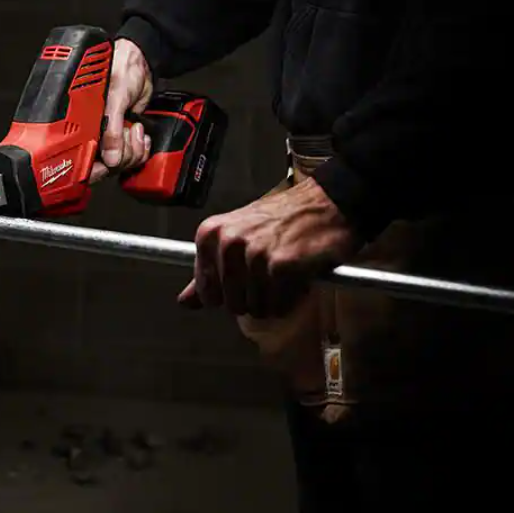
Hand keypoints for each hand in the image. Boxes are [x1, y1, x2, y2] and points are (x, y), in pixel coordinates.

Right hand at [89, 38, 154, 183]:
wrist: (141, 63)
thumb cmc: (119, 68)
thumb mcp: (115, 97)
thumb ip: (111, 129)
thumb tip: (109, 157)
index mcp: (81, 124)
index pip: (83, 160)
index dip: (96, 167)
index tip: (109, 162)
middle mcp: (93, 133)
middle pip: (105, 165)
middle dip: (122, 155)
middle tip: (126, 134)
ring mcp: (110, 136)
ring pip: (120, 162)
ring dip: (134, 150)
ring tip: (135, 129)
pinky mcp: (124, 136)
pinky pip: (132, 155)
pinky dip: (140, 149)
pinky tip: (140, 135)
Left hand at [178, 177, 361, 317]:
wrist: (328, 203)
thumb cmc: (285, 219)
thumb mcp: (238, 236)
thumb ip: (210, 271)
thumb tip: (185, 302)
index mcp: (210, 234)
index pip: (207, 293)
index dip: (230, 292)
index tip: (246, 277)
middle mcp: (228, 243)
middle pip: (232, 305)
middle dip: (255, 297)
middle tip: (271, 273)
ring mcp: (254, 255)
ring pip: (256, 309)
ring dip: (274, 299)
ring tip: (285, 272)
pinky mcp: (280, 267)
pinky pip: (278, 306)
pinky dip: (291, 299)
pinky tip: (298, 275)